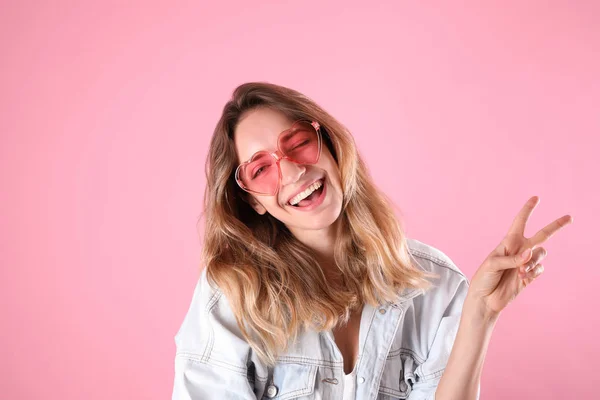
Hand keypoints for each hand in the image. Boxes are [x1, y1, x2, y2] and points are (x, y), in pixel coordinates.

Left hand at [466, 196, 572, 318]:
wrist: (485, 299)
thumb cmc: (484, 278)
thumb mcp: (492, 264)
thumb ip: (512, 258)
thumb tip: (530, 253)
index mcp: (508, 242)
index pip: (519, 222)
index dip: (527, 210)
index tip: (536, 198)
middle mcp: (519, 250)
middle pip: (542, 235)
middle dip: (555, 226)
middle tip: (570, 217)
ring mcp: (526, 263)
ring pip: (541, 254)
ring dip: (533, 261)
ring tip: (520, 271)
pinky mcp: (530, 276)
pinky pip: (539, 269)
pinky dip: (533, 271)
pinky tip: (523, 277)